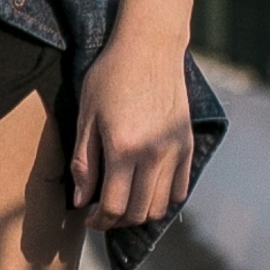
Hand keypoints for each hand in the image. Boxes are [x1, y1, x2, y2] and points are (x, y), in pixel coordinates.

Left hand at [71, 26, 193, 228]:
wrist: (149, 47)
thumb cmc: (110, 77)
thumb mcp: (86, 116)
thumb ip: (84, 162)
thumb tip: (81, 201)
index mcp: (123, 149)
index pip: (114, 206)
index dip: (99, 221)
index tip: (89, 219)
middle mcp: (154, 155)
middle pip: (139, 212)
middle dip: (118, 222)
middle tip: (103, 215)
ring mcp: (175, 150)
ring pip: (162, 206)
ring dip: (141, 213)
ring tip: (124, 204)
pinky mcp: (188, 144)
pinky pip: (180, 188)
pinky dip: (164, 199)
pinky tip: (146, 190)